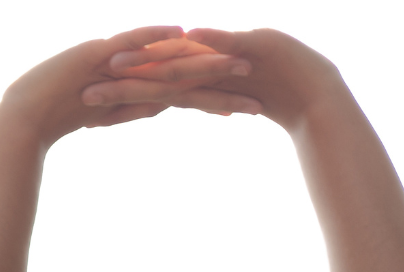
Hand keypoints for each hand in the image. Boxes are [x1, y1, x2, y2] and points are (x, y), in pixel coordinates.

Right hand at [0, 26, 258, 146]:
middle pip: (181, 70)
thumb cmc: (59, 116)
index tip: (246, 103)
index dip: (214, 95)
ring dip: (199, 56)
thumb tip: (164, 104)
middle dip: (219, 75)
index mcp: (136, 80)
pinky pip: (130, 42)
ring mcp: (116, 58)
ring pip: (164, 57)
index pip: (181, 89)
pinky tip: (180, 33)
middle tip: (257, 75)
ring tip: (233, 60)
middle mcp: (131, 65)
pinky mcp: (97, 54)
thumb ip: (134, 105)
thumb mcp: (106, 113)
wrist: (26, 116)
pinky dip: (153, 37)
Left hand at [92, 27, 343, 129]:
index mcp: (203, 76)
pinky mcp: (256, 46)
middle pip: (162, 68)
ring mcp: (230, 54)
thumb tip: (173, 102)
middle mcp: (211, 61)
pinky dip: (212, 40)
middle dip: (125, 77)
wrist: (317, 98)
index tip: (91, 103)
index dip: (127, 92)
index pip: (158, 84)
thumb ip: (206, 97)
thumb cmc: (280, 99)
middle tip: (87, 85)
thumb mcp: (232, 102)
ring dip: (153, 56)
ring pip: (185, 56)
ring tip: (118, 60)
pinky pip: (230, 44)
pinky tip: (190, 36)